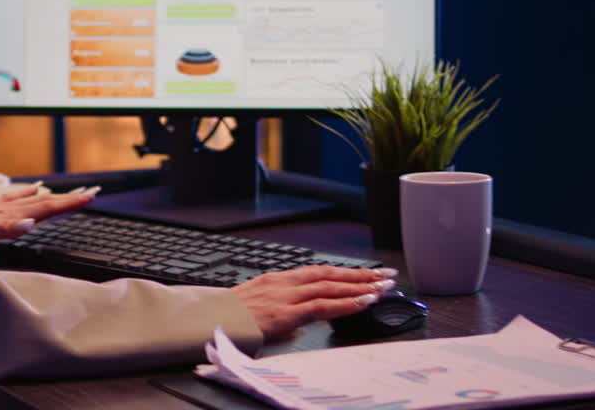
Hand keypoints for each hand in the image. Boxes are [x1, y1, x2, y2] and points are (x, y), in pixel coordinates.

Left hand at [0, 184, 99, 249]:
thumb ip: (3, 229)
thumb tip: (30, 222)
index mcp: (5, 218)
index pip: (44, 209)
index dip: (67, 204)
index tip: (89, 198)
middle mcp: (3, 210)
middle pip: (43, 202)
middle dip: (68, 198)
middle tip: (92, 193)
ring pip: (31, 199)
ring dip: (54, 195)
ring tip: (72, 192)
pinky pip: (14, 198)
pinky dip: (28, 193)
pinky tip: (35, 188)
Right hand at [231, 265, 398, 340]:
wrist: (209, 322)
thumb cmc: (228, 318)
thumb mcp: (257, 307)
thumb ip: (281, 311)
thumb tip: (300, 323)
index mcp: (277, 280)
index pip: (318, 272)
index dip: (345, 272)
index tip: (366, 273)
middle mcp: (283, 283)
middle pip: (329, 274)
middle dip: (360, 275)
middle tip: (385, 275)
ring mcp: (284, 296)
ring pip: (330, 286)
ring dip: (359, 286)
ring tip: (382, 287)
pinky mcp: (285, 313)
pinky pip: (321, 306)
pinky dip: (345, 303)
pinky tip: (363, 302)